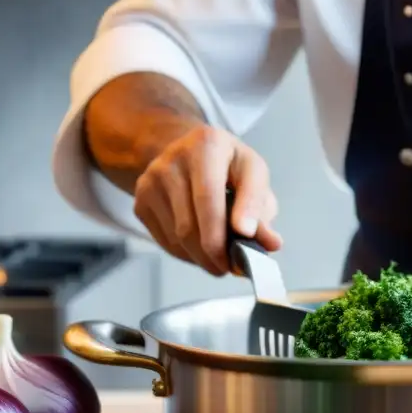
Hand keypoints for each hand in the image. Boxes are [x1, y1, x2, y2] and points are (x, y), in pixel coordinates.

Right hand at [134, 125, 281, 274]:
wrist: (188, 153)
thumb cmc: (228, 167)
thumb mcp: (252, 175)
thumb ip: (261, 209)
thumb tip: (271, 243)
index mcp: (207, 145)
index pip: (212, 193)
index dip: (228, 222)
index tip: (245, 239)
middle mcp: (173, 159)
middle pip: (191, 224)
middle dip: (215, 253)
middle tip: (233, 267)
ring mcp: (152, 180)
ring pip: (178, 237)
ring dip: (203, 258)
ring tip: (221, 259)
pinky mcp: (141, 200)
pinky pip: (166, 241)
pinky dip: (188, 255)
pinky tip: (201, 249)